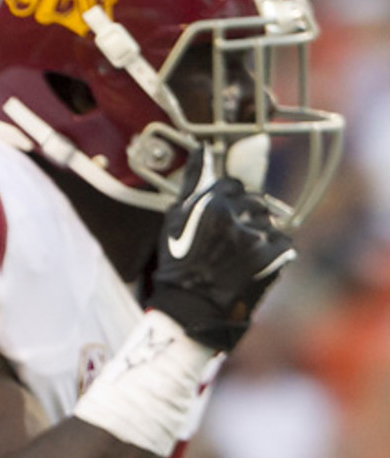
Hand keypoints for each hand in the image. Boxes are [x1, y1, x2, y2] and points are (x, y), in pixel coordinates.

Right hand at [147, 148, 295, 350]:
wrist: (192, 309)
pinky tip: (251, 265)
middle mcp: (238, 215)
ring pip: (268, 222)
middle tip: (228, 240)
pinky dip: (271, 252)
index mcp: (212, 203)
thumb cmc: (178, 265)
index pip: (232, 185)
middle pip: (254, 201)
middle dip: (244, 216)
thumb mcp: (174, 220)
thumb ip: (192, 182)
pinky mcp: (276, 255)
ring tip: (238, 256)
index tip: (219, 219)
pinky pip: (282, 242)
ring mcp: (259, 236)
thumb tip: (201, 149)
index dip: (226, 201)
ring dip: (257, 234)